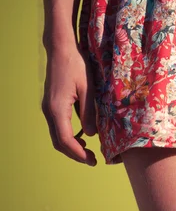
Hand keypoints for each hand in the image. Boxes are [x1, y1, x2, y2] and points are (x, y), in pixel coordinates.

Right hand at [41, 33, 97, 165]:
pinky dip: (68, 136)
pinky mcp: (51, 105)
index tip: (92, 161)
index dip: (78, 153)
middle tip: (92, 160)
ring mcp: (48, 108)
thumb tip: (91, 134)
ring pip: (56, 135)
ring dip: (71, 146)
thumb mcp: (89, 89)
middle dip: (75, 154)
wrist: (61, 50)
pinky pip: (58, 126)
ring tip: (89, 151)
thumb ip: (89, 113)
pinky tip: (82, 137)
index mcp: (57, 109)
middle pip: (58, 142)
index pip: (65, 140)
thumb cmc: (76, 66)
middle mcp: (49, 111)